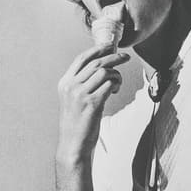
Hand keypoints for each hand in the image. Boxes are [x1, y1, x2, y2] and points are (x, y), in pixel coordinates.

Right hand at [56, 44, 131, 164]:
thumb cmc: (77, 123)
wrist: (73, 144)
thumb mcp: (74, 99)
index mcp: (64, 83)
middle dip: (113, 57)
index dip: (97, 50)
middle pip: (96, 63)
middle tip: (125, 57)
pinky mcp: (92, 103)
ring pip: (104, 72)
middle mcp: (70, 86)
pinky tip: (116, 90)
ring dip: (116, 75)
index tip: (110, 46)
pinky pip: (110, 84)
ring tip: (118, 84)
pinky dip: (116, 85)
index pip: (81, 59)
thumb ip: (83, 84)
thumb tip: (103, 68)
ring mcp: (80, 94)